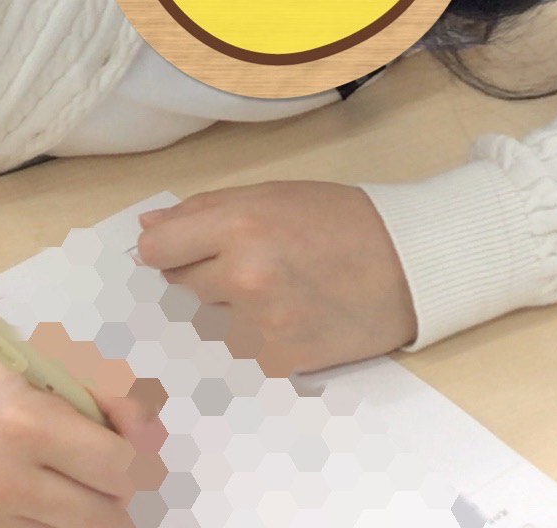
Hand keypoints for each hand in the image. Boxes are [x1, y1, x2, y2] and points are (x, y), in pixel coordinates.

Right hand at [0, 335, 160, 527]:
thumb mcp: (56, 367)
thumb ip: (113, 402)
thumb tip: (151, 445)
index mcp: (27, 424)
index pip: (120, 470)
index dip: (132, 456)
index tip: (122, 444)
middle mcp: (1, 479)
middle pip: (104, 517)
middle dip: (112, 491)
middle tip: (99, 466)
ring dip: (82, 512)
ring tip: (67, 480)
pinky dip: (47, 523)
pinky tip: (41, 495)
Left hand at [134, 182, 415, 375]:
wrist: (408, 268)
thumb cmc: (341, 221)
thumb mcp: (273, 194)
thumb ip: (204, 210)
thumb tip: (147, 229)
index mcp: (238, 224)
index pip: (156, 250)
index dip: (165, 249)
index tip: (179, 251)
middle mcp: (243, 275)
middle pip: (181, 286)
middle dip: (206, 275)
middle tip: (253, 263)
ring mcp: (260, 323)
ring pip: (210, 320)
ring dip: (231, 309)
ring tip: (279, 290)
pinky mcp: (278, 360)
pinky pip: (240, 350)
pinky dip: (257, 337)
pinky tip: (292, 317)